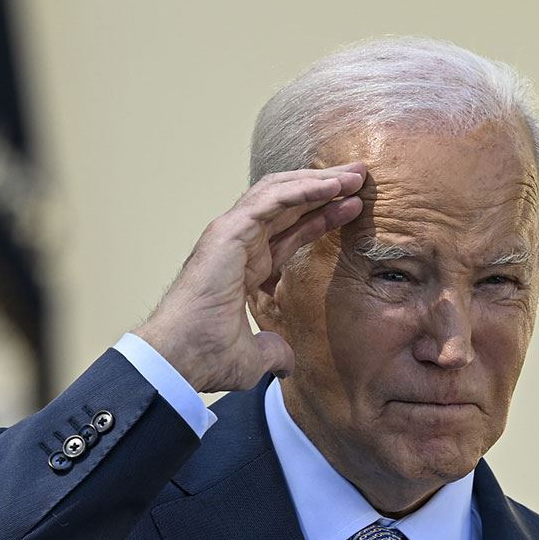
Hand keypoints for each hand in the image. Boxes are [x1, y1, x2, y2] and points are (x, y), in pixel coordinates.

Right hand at [133, 163, 366, 392]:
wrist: (179, 357)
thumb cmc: (205, 356)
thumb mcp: (254, 357)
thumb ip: (273, 352)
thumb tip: (285, 363)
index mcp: (245, 267)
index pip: (290, 232)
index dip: (322, 217)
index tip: (353, 206)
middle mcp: (238, 245)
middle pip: (288, 205)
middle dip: (325, 188)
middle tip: (359, 177)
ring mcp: (231, 234)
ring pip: (279, 193)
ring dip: (317, 181)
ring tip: (352, 175)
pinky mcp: (228, 232)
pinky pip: (270, 201)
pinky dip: (300, 190)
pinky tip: (330, 186)